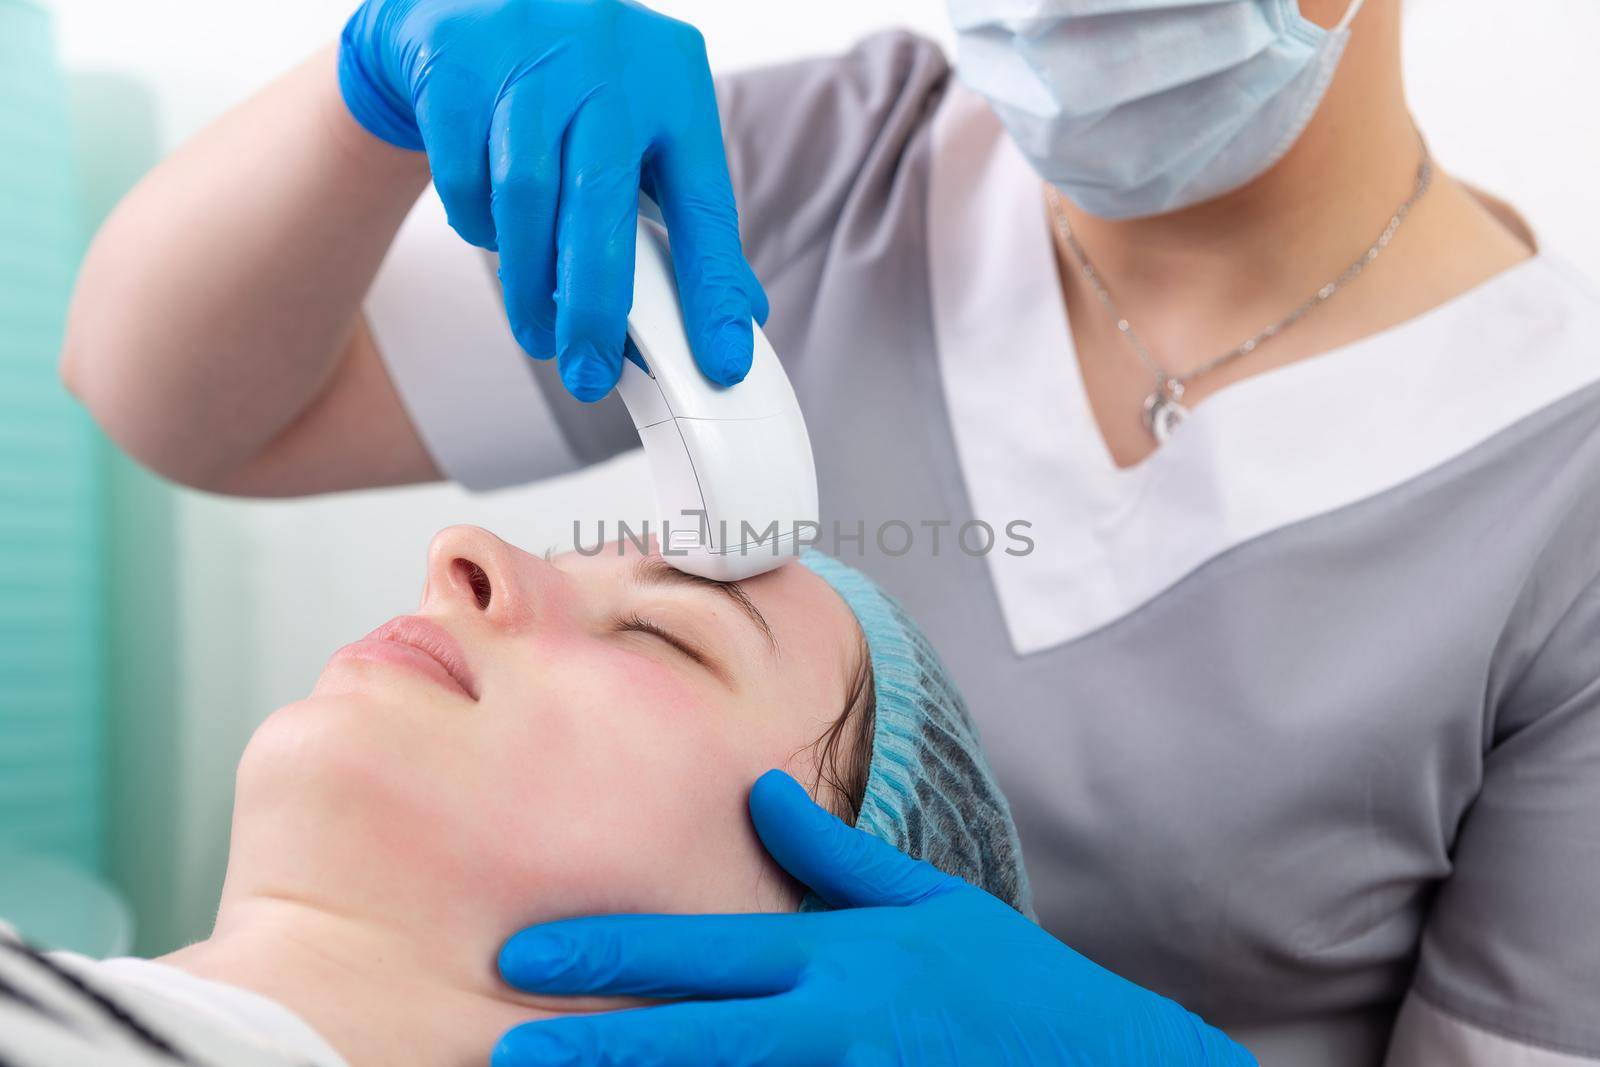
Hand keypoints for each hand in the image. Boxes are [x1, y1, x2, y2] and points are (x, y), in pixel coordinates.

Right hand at [338, 0, 768, 400]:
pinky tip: (492, 237)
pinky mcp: (458, 63)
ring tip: (537, 332)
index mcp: (675, 84)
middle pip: (602, 202)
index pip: (705, 204)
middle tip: (589, 372)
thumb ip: (691, 220)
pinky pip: (465, 173)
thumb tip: (742, 315)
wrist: (470, 2)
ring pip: (525, 194)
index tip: (720, 362)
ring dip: (528, 280)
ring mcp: (530, 52)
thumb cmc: (578, 87)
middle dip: (594, 305)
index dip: (712, 290)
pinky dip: (477, 221)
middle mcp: (610, 61)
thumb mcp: (648, 134)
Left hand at [492, 770, 1255, 1065]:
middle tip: (506, 1045)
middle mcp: (837, 1024)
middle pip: (691, 1037)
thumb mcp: (927, 903)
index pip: (703, 953)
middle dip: (591, 1044)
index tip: (524, 957)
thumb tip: (757, 791)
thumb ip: (833, 855)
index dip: (608, 954)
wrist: (1109, 1066)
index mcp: (842, 957)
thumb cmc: (1011, 986)